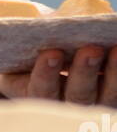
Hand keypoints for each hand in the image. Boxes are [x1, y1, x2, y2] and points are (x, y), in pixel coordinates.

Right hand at [0, 44, 116, 105]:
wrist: (49, 66)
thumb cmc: (31, 56)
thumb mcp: (24, 51)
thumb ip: (33, 42)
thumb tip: (49, 24)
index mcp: (36, 95)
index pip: (41, 90)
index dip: (46, 74)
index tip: (52, 52)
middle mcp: (65, 107)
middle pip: (77, 97)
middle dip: (84, 72)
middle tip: (92, 50)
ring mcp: (92, 106)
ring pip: (105, 98)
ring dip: (112, 74)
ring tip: (116, 50)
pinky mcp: (108, 99)